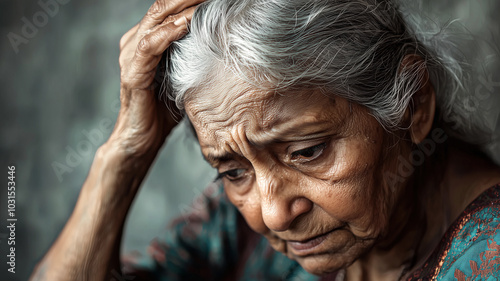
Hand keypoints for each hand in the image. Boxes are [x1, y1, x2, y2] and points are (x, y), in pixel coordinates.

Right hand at [111, 0, 202, 156]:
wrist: (142, 139)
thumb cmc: (164, 109)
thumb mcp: (183, 75)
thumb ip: (192, 55)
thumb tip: (221, 43)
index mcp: (147, 40)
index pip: (170, 8)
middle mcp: (136, 42)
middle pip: (163, 6)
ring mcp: (131, 56)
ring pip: (156, 19)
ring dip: (183, 7)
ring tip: (206, 0)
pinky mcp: (132, 73)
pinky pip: (150, 46)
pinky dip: (168, 32)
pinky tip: (186, 23)